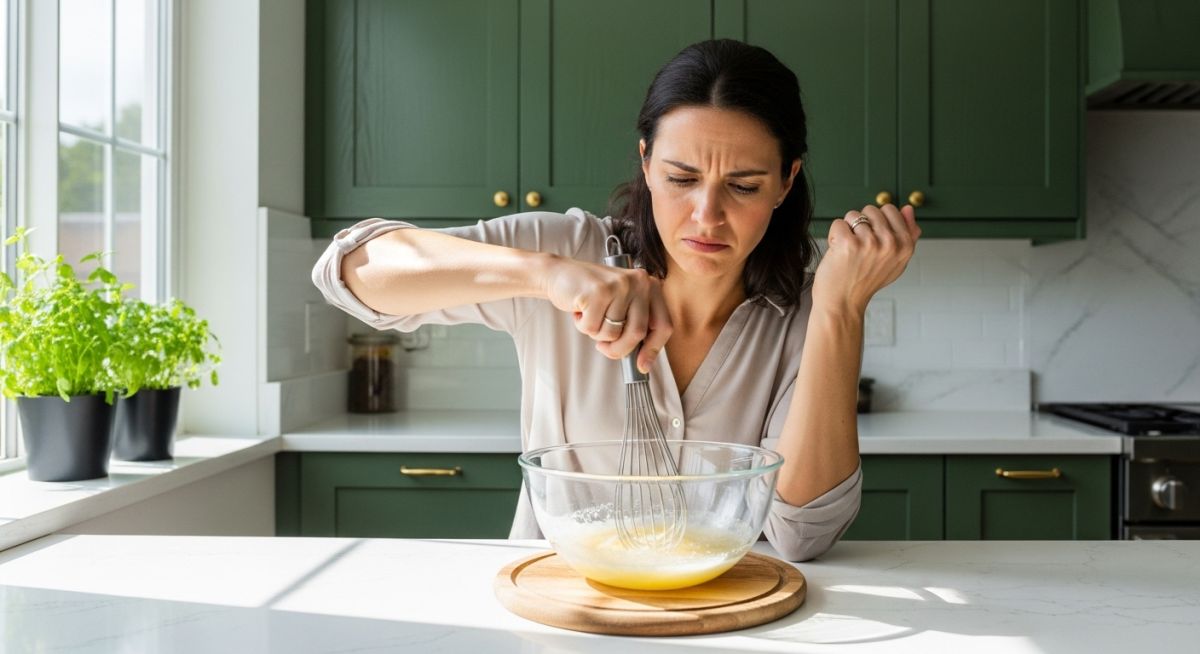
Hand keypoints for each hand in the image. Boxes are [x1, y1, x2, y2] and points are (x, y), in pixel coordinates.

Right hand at [543, 258, 672, 372]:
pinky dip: (583, 326)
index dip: (653, 349)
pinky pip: (593, 328)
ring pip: (613, 333)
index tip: (642, 366)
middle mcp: (639, 282)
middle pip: (638, 333)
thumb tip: (645, 363)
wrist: (559, 273)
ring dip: (596, 333)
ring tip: (590, 315)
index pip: (663, 325)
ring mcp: (619, 285)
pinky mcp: (598, 291)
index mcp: (650, 285)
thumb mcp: (621, 305)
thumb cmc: (591, 294)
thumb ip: (635, 325)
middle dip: (619, 348)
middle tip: (604, 348)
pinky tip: (580, 310)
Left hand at [813, 204, 920, 315]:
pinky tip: (837, 253)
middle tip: (859, 250)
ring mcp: (870, 243)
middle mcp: (891, 243)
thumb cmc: (866, 282)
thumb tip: (908, 208)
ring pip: (853, 215)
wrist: (842, 303)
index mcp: (905, 245)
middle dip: (861, 225)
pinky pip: (838, 223)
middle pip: (871, 210)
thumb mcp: (895, 261)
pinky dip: (834, 236)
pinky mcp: (848, 244)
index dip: (876, 223)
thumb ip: (906, 235)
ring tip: (848, 252)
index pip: (891, 210)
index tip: (873, 243)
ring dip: (847, 230)